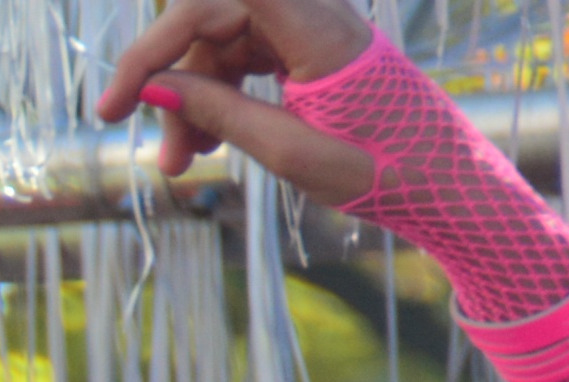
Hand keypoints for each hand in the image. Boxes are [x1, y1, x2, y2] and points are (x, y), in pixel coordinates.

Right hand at [94, 0, 382, 201]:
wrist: (443, 178)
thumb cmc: (381, 168)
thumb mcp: (290, 151)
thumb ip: (220, 113)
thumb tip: (154, 90)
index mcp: (317, 29)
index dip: (159, 40)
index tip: (124, 99)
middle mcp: (314, 12)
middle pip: (213, 22)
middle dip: (172, 83)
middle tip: (160, 155)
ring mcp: (311, 26)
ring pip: (223, 42)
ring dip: (194, 98)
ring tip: (185, 161)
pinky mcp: (310, 45)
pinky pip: (245, 54)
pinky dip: (221, 94)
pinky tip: (211, 141)